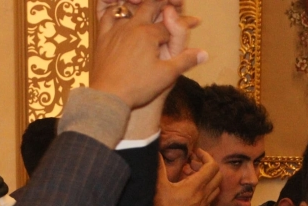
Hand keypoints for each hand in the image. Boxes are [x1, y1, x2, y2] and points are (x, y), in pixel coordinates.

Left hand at [89, 2, 205, 112]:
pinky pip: (108, 15)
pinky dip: (116, 11)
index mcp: (149, 34)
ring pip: (129, 8)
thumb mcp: (167, 75)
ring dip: (140, 5)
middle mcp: (133, 27)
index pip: (168, 24)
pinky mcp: (103, 36)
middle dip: (162, 5)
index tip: (192, 23)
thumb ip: (186, 61)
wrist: (109, 95)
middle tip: (171, 4)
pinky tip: (121, 13)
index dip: (183, 23)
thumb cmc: (138, 87)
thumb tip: (204, 54)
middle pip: (150, 7)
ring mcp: (116, 30)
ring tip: (147, 6)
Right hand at [156, 148, 219, 205]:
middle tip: (195, 163)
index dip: (206, 156)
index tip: (196, 153)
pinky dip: (207, 189)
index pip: (212, 166)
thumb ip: (158, 167)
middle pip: (218, 175)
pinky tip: (193, 190)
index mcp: (196, 186)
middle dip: (209, 165)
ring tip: (194, 175)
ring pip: (216, 187)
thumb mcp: (159, 187)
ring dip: (209, 178)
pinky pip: (211, 198)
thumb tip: (155, 151)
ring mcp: (204, 205)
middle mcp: (204, 195)